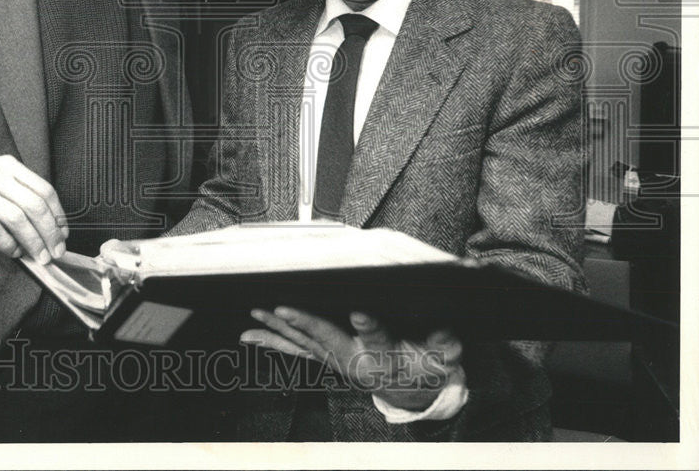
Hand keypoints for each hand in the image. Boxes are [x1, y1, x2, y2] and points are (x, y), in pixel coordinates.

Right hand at [0, 155, 67, 262]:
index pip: (44, 190)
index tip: (62, 233)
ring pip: (17, 219)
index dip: (58, 215)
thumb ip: (17, 188)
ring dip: (32, 242)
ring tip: (38, 256)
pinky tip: (13, 251)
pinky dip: (8, 244)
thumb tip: (45, 219)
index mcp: (8, 166)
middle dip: (50, 233)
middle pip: (34, 206)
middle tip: (55, 251)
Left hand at [241, 307, 462, 411]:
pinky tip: (249, 335)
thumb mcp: (440, 359)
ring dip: (279, 329)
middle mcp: (352, 360)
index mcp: (383, 357)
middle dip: (305, 324)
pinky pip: (294, 351)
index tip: (359, 313)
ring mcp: (334, 360)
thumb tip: (449, 340)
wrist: (407, 388)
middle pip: (327, 339)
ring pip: (303, 343)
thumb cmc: (423, 367)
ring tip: (256, 315)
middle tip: (283, 310)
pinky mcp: (323, 358)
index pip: (377, 339)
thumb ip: (445, 348)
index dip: (369, 327)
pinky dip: (271, 342)